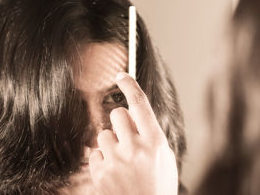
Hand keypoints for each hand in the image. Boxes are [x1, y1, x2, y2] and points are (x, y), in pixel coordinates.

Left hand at [89, 72, 177, 194]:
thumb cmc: (157, 187)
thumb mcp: (164, 159)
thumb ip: (151, 136)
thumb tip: (136, 116)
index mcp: (155, 142)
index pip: (140, 104)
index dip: (130, 85)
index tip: (121, 76)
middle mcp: (135, 148)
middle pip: (117, 114)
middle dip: (120, 122)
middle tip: (126, 136)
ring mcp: (116, 161)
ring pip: (103, 134)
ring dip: (110, 143)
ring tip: (121, 161)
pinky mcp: (100, 174)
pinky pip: (94, 153)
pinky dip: (102, 160)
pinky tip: (112, 173)